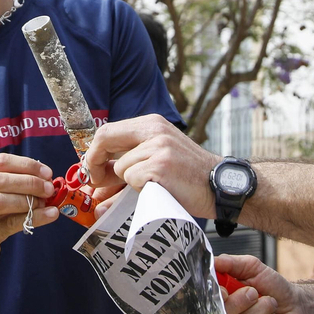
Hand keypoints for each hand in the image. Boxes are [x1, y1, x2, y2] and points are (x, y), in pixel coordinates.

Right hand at [0, 154, 57, 269]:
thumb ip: (13, 185)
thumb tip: (46, 181)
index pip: (0, 162)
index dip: (26, 165)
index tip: (47, 173)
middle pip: (0, 180)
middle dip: (30, 182)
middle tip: (49, 188)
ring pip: (1, 201)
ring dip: (29, 200)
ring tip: (45, 202)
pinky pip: (9, 224)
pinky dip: (34, 218)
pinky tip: (49, 215)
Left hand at [85, 115, 219, 218]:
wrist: (220, 187)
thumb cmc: (188, 177)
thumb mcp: (158, 159)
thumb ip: (126, 165)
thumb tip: (95, 187)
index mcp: (152, 123)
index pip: (107, 130)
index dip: (94, 154)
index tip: (94, 171)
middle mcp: (154, 129)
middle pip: (105, 139)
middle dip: (95, 165)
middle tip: (98, 183)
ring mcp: (158, 146)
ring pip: (121, 167)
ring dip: (128, 183)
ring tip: (150, 186)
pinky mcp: (161, 165)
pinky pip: (133, 179)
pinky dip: (140, 190)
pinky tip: (159, 189)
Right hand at [215, 254, 308, 313]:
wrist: (297, 306)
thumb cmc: (273, 287)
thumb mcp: (252, 268)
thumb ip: (231, 263)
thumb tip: (212, 261)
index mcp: (221, 299)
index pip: (207, 300)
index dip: (215, 296)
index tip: (225, 290)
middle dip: (242, 301)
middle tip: (255, 293)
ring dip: (261, 310)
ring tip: (269, 304)